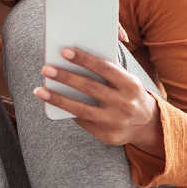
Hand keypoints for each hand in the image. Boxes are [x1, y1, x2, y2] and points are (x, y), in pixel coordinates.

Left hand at [34, 47, 162, 153]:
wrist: (146, 124)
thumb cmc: (129, 94)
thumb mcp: (127, 80)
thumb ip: (108, 72)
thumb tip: (75, 61)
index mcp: (130, 84)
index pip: (104, 68)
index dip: (84, 59)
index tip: (64, 51)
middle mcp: (125, 104)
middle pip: (90, 88)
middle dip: (66, 77)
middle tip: (46, 69)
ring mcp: (116, 121)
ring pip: (82, 109)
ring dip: (58, 99)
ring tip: (40, 90)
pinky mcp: (108, 135)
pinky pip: (83, 122)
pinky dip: (68, 112)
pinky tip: (54, 104)